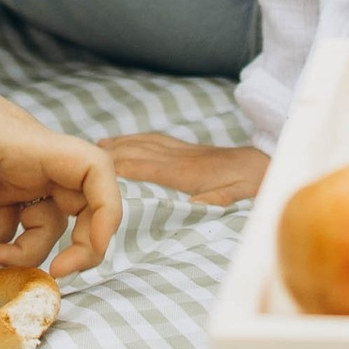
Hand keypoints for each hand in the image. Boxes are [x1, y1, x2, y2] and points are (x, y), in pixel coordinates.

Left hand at [0, 67, 121, 282]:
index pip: (95, 170)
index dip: (106, 212)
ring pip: (43, 221)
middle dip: (73, 246)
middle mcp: (35, 159)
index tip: (84, 250)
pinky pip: (13, 219)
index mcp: (30, 146)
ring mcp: (20, 170)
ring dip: (18, 249)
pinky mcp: (2, 179)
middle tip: (49, 278)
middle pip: (80, 207)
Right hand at [100, 131, 268, 206]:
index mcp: (186, 172)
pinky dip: (135, 140)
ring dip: (119, 145)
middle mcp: (179, 157)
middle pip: (137, 151)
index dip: (118, 170)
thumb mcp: (237, 198)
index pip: (144, 167)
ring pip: (143, 143)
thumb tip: (190, 209)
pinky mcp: (186, 149)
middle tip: (81, 159)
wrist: (267, 162)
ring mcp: (182, 150)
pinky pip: (154, 140)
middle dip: (109, 155)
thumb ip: (214, 202)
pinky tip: (126, 142)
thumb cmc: (250, 184)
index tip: (92, 174)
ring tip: (95, 148)